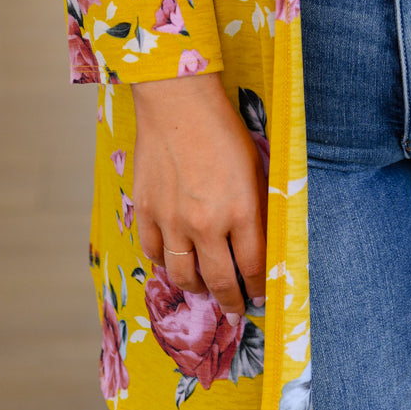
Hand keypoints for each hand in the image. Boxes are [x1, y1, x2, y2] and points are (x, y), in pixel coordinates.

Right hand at [131, 71, 267, 314]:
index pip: (255, 266)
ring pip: (183, 276)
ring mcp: (172, 219)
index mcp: (241, 209)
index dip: (261, 286)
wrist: (178, 101)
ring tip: (205, 286)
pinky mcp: (146, 210)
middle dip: (232, 301)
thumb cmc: (222, 128)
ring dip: (197, 287)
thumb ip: (258, 206)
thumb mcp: (256, 166)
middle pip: (220, 281)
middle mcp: (206, 222)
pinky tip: (176, 259)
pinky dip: (166, 262)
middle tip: (238, 308)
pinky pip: (154, 253)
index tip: (262, 294)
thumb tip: (264, 241)